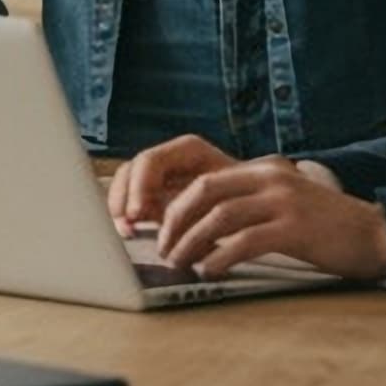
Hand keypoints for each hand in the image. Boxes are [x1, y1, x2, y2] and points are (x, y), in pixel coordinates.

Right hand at [106, 133, 243, 230]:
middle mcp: (171, 160)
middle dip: (123, 198)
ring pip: (127, 185)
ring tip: (128, 232)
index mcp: (189, 152)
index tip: (138, 215)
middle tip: (127, 227)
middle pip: (132, 170)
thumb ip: (203, 210)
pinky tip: (134, 233)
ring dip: (121, 208)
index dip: (139, 186)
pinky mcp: (159, 197)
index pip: (151, 161)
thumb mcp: (230, 203)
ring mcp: (163, 178)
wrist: (263, 211)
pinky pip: (133, 201)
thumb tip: (178, 233)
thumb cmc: (250, 205)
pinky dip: (128, 216)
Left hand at [151, 157, 385, 280]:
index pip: (204, 181)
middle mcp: (271, 179)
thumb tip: (199, 228)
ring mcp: (284, 202)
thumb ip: (247, 206)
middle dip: (176, 222)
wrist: (375, 235)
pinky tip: (210, 272)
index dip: (177, 206)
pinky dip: (221, 258)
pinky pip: (245, 241)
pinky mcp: (296, 228)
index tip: (162, 231)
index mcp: (263, 170)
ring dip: (192, 243)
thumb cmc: (323, 228)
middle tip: (164, 248)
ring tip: (180, 263)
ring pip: (220, 217)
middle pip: (204, 192)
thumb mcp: (282, 204)